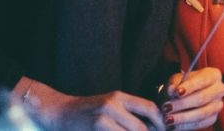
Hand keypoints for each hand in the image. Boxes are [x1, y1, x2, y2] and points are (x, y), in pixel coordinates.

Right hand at [15, 77, 164, 130]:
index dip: (160, 122)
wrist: (58, 112)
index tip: (165, 130)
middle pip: (142, 127)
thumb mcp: (110, 105)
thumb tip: (151, 125)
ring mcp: (102, 119)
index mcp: (119, 97)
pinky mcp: (96, 129)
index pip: (149, 108)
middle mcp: (112, 105)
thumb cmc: (88, 111)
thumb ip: (129, 113)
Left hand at [161, 67, 223, 129]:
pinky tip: (174, 126)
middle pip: (202, 98)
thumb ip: (175, 83)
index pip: (202, 80)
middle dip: (182, 104)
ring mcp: (217, 105)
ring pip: (202, 113)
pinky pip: (200, 124)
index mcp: (213, 75)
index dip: (190, 86)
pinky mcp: (213, 118)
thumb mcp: (178, 79)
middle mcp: (219, 89)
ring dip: (183, 117)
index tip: (177, 92)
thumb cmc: (184, 84)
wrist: (189, 94)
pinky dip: (185, 126)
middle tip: (167, 107)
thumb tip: (172, 90)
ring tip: (168, 119)